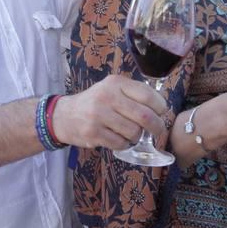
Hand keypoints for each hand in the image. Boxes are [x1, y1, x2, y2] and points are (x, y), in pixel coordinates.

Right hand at [53, 75, 168, 150]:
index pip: (148, 95)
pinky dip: (124, 144)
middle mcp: (107, 97)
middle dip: (156, 127)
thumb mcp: (111, 89)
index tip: (162, 113)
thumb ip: (133, 93)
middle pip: (144, 116)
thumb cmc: (95, 102)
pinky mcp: (93, 133)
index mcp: (115, 83)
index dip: (160, 107)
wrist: (64, 115)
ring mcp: (99, 115)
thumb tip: (161, 107)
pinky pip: (120, 143)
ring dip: (137, 137)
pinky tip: (119, 139)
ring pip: (134, 132)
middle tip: (158, 131)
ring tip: (131, 134)